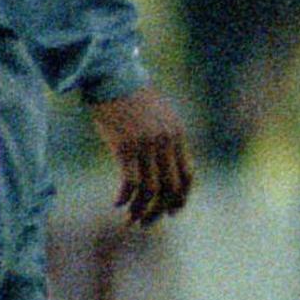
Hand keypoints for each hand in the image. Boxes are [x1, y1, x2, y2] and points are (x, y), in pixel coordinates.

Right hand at [89, 86, 194, 225]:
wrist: (111, 76)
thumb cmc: (131, 96)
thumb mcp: (158, 115)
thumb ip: (164, 137)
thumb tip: (161, 163)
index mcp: (177, 135)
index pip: (188, 176)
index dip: (181, 198)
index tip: (171, 211)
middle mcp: (166, 142)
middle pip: (171, 188)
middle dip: (160, 210)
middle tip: (147, 223)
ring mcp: (146, 145)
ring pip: (150, 190)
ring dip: (141, 210)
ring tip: (131, 221)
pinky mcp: (124, 147)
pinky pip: (130, 182)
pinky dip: (125, 198)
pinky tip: (117, 204)